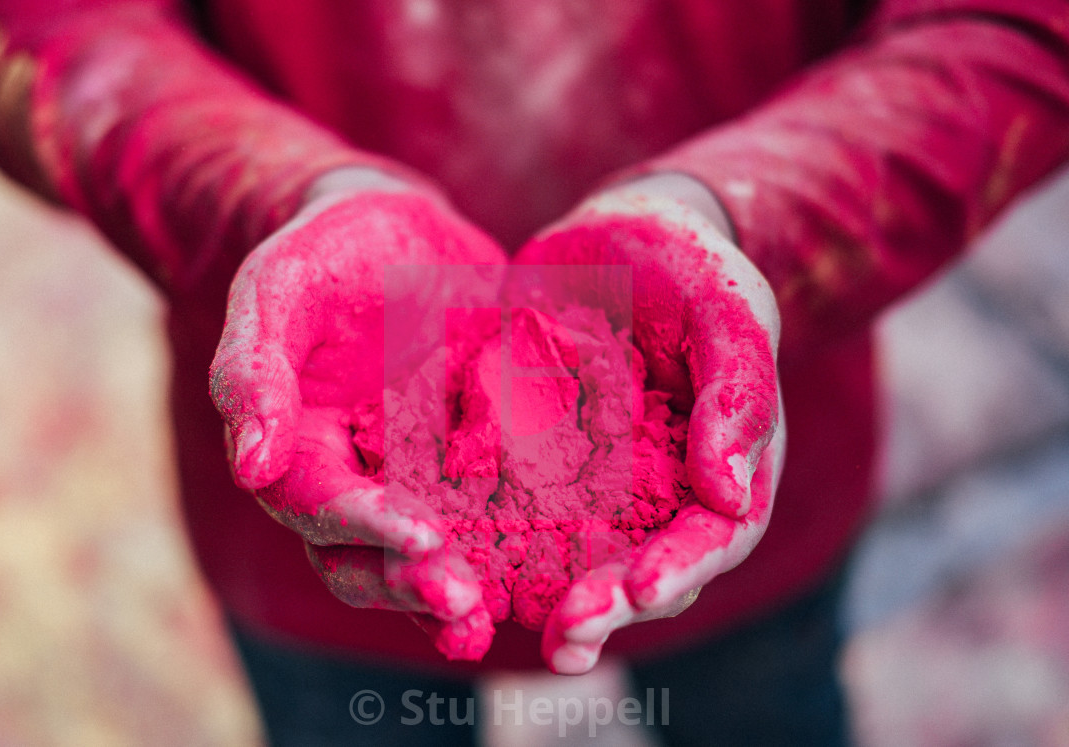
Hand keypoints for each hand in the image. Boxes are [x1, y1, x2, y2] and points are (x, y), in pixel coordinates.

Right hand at [209, 168, 505, 657]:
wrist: (401, 228)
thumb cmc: (327, 247)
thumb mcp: (279, 285)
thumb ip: (254, 367)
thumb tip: (248, 467)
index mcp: (295, 446)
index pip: (318, 504)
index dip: (365, 527)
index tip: (421, 540)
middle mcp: (351, 478)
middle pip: (363, 555)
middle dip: (409, 584)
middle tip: (463, 600)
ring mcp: (411, 478)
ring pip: (420, 557)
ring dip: (450, 593)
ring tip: (489, 617)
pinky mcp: (469, 464)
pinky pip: (486, 519)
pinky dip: (508, 555)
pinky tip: (548, 575)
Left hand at [507, 174, 784, 672]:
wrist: (621, 236)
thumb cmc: (693, 268)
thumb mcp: (731, 308)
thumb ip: (740, 391)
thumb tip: (729, 491)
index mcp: (722, 469)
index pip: (715, 538)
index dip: (681, 570)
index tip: (640, 590)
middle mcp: (661, 494)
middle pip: (641, 569)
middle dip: (606, 608)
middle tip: (564, 641)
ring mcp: (598, 485)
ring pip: (575, 557)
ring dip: (540, 598)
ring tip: (498, 625)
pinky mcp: (536, 462)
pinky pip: (511, 510)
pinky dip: (483, 541)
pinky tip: (442, 562)